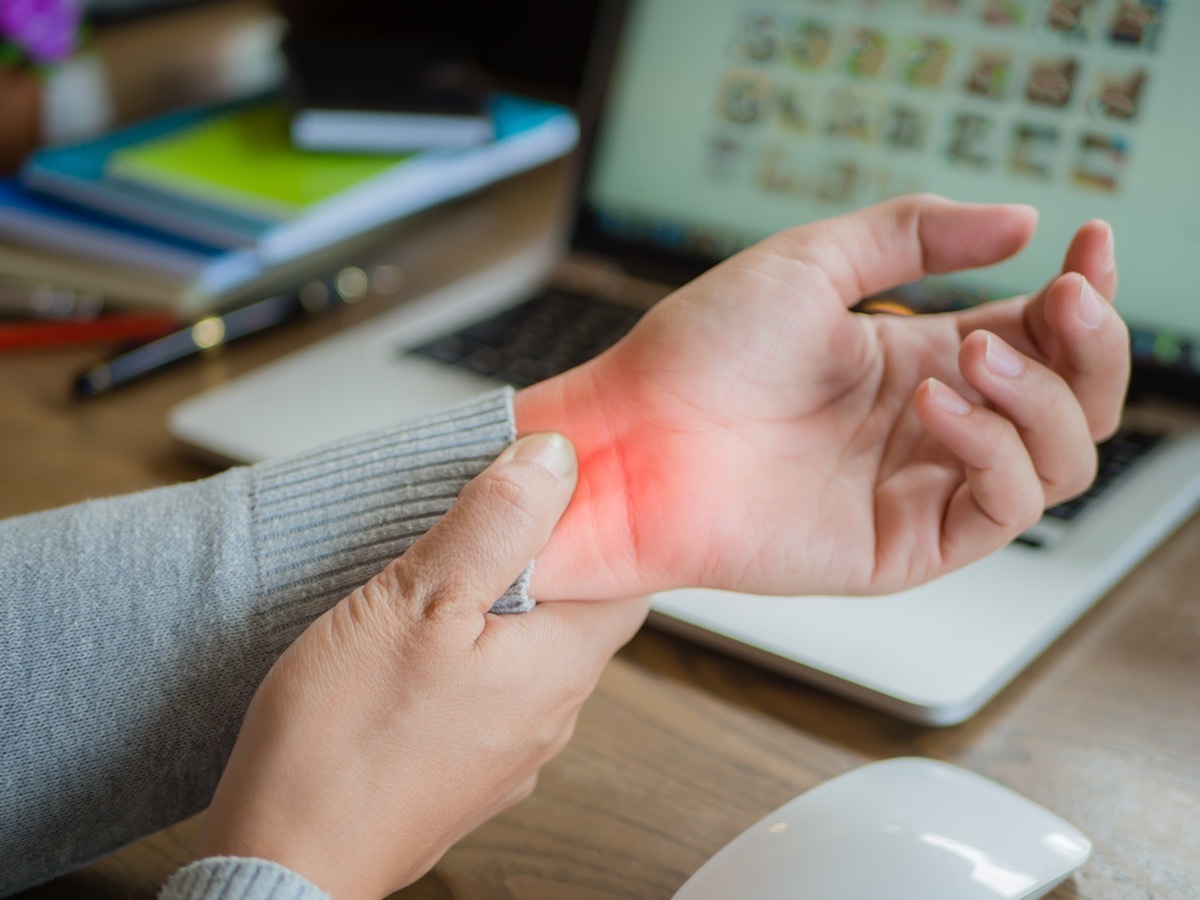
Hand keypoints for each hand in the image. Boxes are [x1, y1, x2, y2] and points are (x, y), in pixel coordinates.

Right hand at [195, 433, 648, 898]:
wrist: (283, 861)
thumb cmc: (342, 744)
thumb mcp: (418, 602)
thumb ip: (496, 525)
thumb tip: (555, 460)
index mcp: (561, 666)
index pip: (625, 578)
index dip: (593, 524)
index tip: (549, 489)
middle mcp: (551, 715)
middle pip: (572, 613)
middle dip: (536, 563)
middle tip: (477, 522)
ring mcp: (509, 752)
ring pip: (525, 653)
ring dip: (493, 611)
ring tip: (432, 581)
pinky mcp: (464, 773)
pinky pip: (485, 694)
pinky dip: (463, 658)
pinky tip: (410, 651)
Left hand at [516, 194, 1128, 599]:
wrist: (632, 438)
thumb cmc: (697, 352)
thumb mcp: (811, 264)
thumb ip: (914, 235)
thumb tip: (1022, 221)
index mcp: (913, 360)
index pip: (1039, 336)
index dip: (1080, 296)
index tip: (1089, 244)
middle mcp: (928, 426)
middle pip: (1072, 403)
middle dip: (1092, 347)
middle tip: (1067, 300)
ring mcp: (918, 488)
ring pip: (1058, 460)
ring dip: (1042, 397)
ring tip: (972, 353)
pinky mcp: (900, 545)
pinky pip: (1000, 509)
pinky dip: (993, 450)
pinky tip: (933, 403)